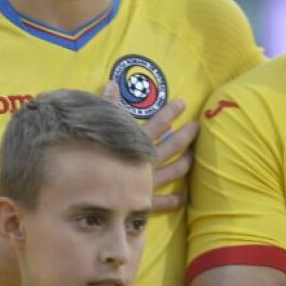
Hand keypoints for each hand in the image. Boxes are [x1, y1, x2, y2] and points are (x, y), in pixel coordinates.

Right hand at [103, 82, 198, 211]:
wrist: (88, 192)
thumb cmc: (91, 156)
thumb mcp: (97, 126)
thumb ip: (107, 105)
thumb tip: (112, 84)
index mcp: (137, 143)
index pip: (159, 124)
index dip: (170, 112)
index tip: (183, 103)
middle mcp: (147, 162)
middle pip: (172, 146)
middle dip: (186, 135)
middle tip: (197, 126)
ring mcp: (148, 183)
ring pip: (173, 171)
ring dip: (185, 163)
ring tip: (194, 156)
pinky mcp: (143, 202)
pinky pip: (162, 202)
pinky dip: (173, 200)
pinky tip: (182, 198)